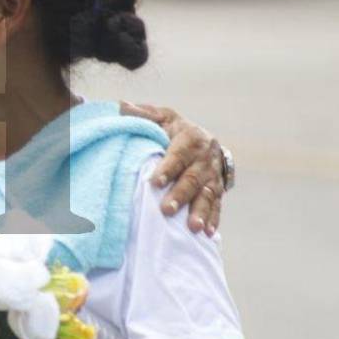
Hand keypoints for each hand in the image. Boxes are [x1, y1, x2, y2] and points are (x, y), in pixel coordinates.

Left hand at [120, 101, 224, 236]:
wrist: (205, 139)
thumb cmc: (173, 129)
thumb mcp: (161, 117)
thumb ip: (142, 115)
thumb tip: (120, 105)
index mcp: (190, 137)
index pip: (178, 153)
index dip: (167, 168)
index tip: (154, 182)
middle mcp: (205, 156)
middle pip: (193, 177)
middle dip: (181, 194)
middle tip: (167, 210)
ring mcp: (214, 174)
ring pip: (208, 193)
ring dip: (201, 211)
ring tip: (193, 227)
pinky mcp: (219, 189)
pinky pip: (217, 204)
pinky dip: (214, 219)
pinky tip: (208, 233)